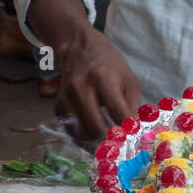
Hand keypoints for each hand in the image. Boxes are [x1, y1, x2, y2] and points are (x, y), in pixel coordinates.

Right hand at [55, 25, 142, 140]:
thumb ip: (134, 103)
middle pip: (97, 127)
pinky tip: (93, 129)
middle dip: (111, 139)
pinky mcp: (58, 105)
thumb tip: (134, 129)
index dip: (128, 128)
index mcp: (103, 78)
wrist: (79, 51)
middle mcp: (81, 88)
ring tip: (107, 136)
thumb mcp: (129, 78)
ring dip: (96, 139)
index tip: (134, 135)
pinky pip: (71, 130)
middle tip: (120, 142)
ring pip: (82, 133)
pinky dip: (83, 134)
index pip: (117, 112)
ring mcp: (67, 97)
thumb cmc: (109, 66)